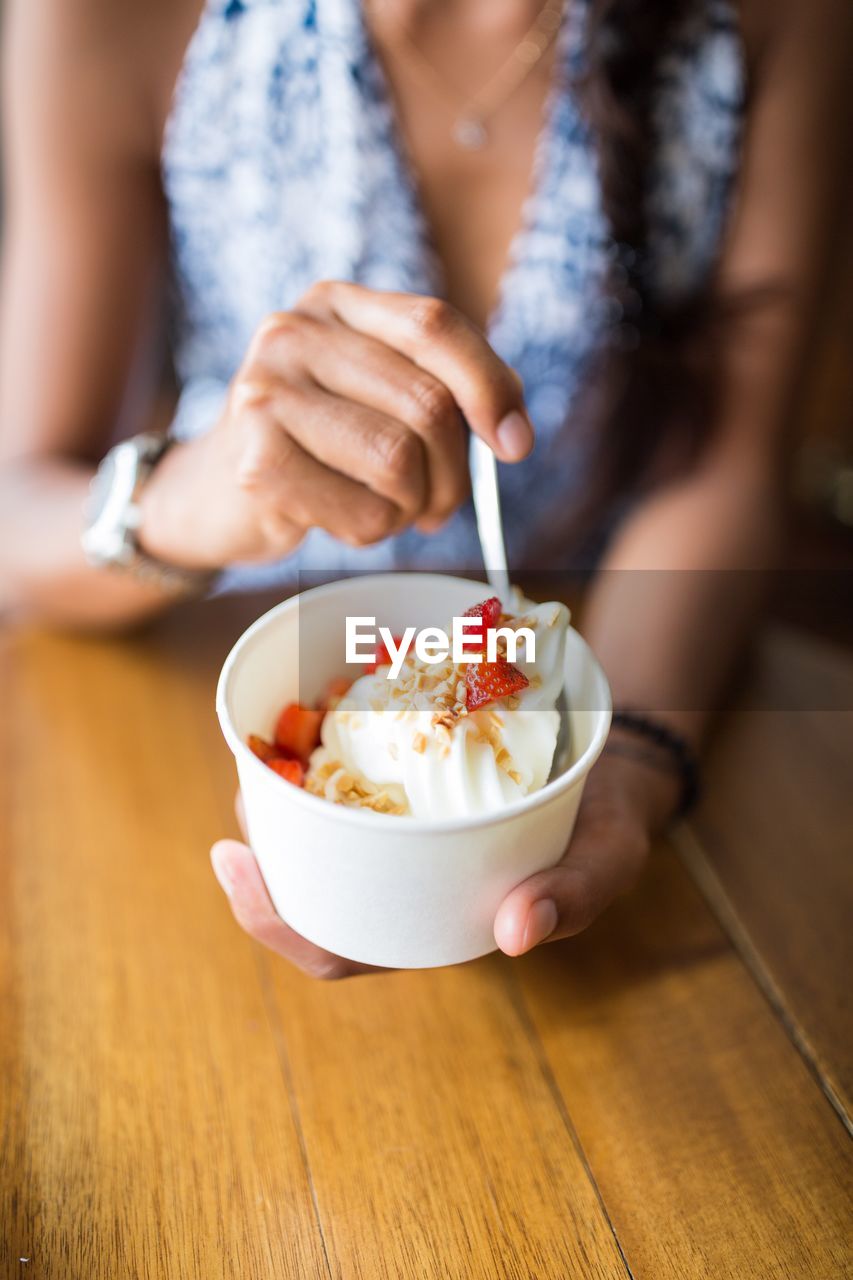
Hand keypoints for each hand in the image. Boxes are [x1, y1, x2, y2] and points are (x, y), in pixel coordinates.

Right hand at [139, 281, 532, 569]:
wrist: (210, 495)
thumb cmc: (313, 448)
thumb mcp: (373, 396)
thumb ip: (442, 390)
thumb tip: (513, 433)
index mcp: (334, 304)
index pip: (435, 325)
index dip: (490, 386)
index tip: (515, 444)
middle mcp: (292, 333)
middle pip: (427, 403)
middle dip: (453, 474)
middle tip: (439, 505)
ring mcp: (266, 393)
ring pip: (399, 460)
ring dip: (412, 507)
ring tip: (388, 510)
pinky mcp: (256, 461)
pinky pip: (363, 511)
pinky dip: (372, 531)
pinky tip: (340, 519)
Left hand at [209, 754, 672, 977]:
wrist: (614, 766)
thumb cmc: (601, 830)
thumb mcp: (603, 861)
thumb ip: (571, 896)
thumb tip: (516, 932)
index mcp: (427, 923)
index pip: (333, 947)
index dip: (271, 919)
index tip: (230, 858)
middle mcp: (398, 885)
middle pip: (303, 882)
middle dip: (261, 840)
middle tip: (245, 780)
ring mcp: (395, 836)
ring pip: (310, 828)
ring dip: (276, 791)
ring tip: (263, 744)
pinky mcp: (399, 788)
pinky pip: (338, 777)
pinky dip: (314, 746)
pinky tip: (303, 709)